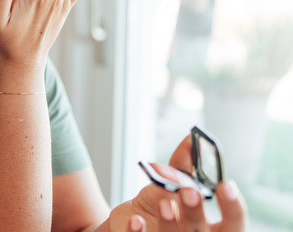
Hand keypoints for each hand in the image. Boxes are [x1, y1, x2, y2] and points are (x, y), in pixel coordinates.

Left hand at [108, 136, 247, 231]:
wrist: (130, 223)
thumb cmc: (160, 205)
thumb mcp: (172, 185)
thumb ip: (182, 167)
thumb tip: (190, 141)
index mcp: (211, 229)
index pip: (234, 225)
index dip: (234, 209)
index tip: (226, 185)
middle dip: (196, 212)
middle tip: (188, 191)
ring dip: (169, 222)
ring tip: (163, 203)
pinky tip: (135, 220)